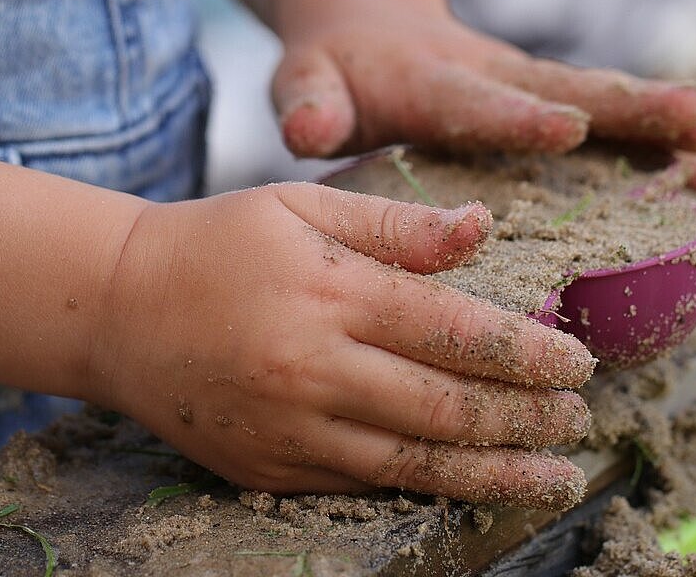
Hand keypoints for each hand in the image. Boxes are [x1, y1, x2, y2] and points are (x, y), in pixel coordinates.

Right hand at [87, 184, 596, 509]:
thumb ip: (396, 224)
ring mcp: (289, 428)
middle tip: (577, 420)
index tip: (579, 363)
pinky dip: (426, 489)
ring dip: (495, 474)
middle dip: (526, 420)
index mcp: (330, 292)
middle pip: (446, 408)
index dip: (528, 354)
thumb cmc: (218, 244)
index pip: (455, 332)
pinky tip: (471, 486)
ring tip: (554, 477)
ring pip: (414, 465)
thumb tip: (484, 229)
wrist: (116, 310)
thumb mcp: (301, 205)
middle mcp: (313, 368)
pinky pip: (363, 485)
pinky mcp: (268, 468)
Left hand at [272, 0, 695, 194]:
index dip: (519, 117)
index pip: (477, 101)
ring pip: (603, 107)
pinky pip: (610, 126)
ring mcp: (527, 91)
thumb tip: (308, 128)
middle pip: (568, 91)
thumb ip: (309, 103)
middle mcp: (493, 79)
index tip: (567, 127)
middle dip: (631, 109)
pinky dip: (662, 148)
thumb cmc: (335, 69)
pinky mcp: (547, 105)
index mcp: (432, 83)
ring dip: (663, 129)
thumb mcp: (307, 81)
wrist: (368, 25)